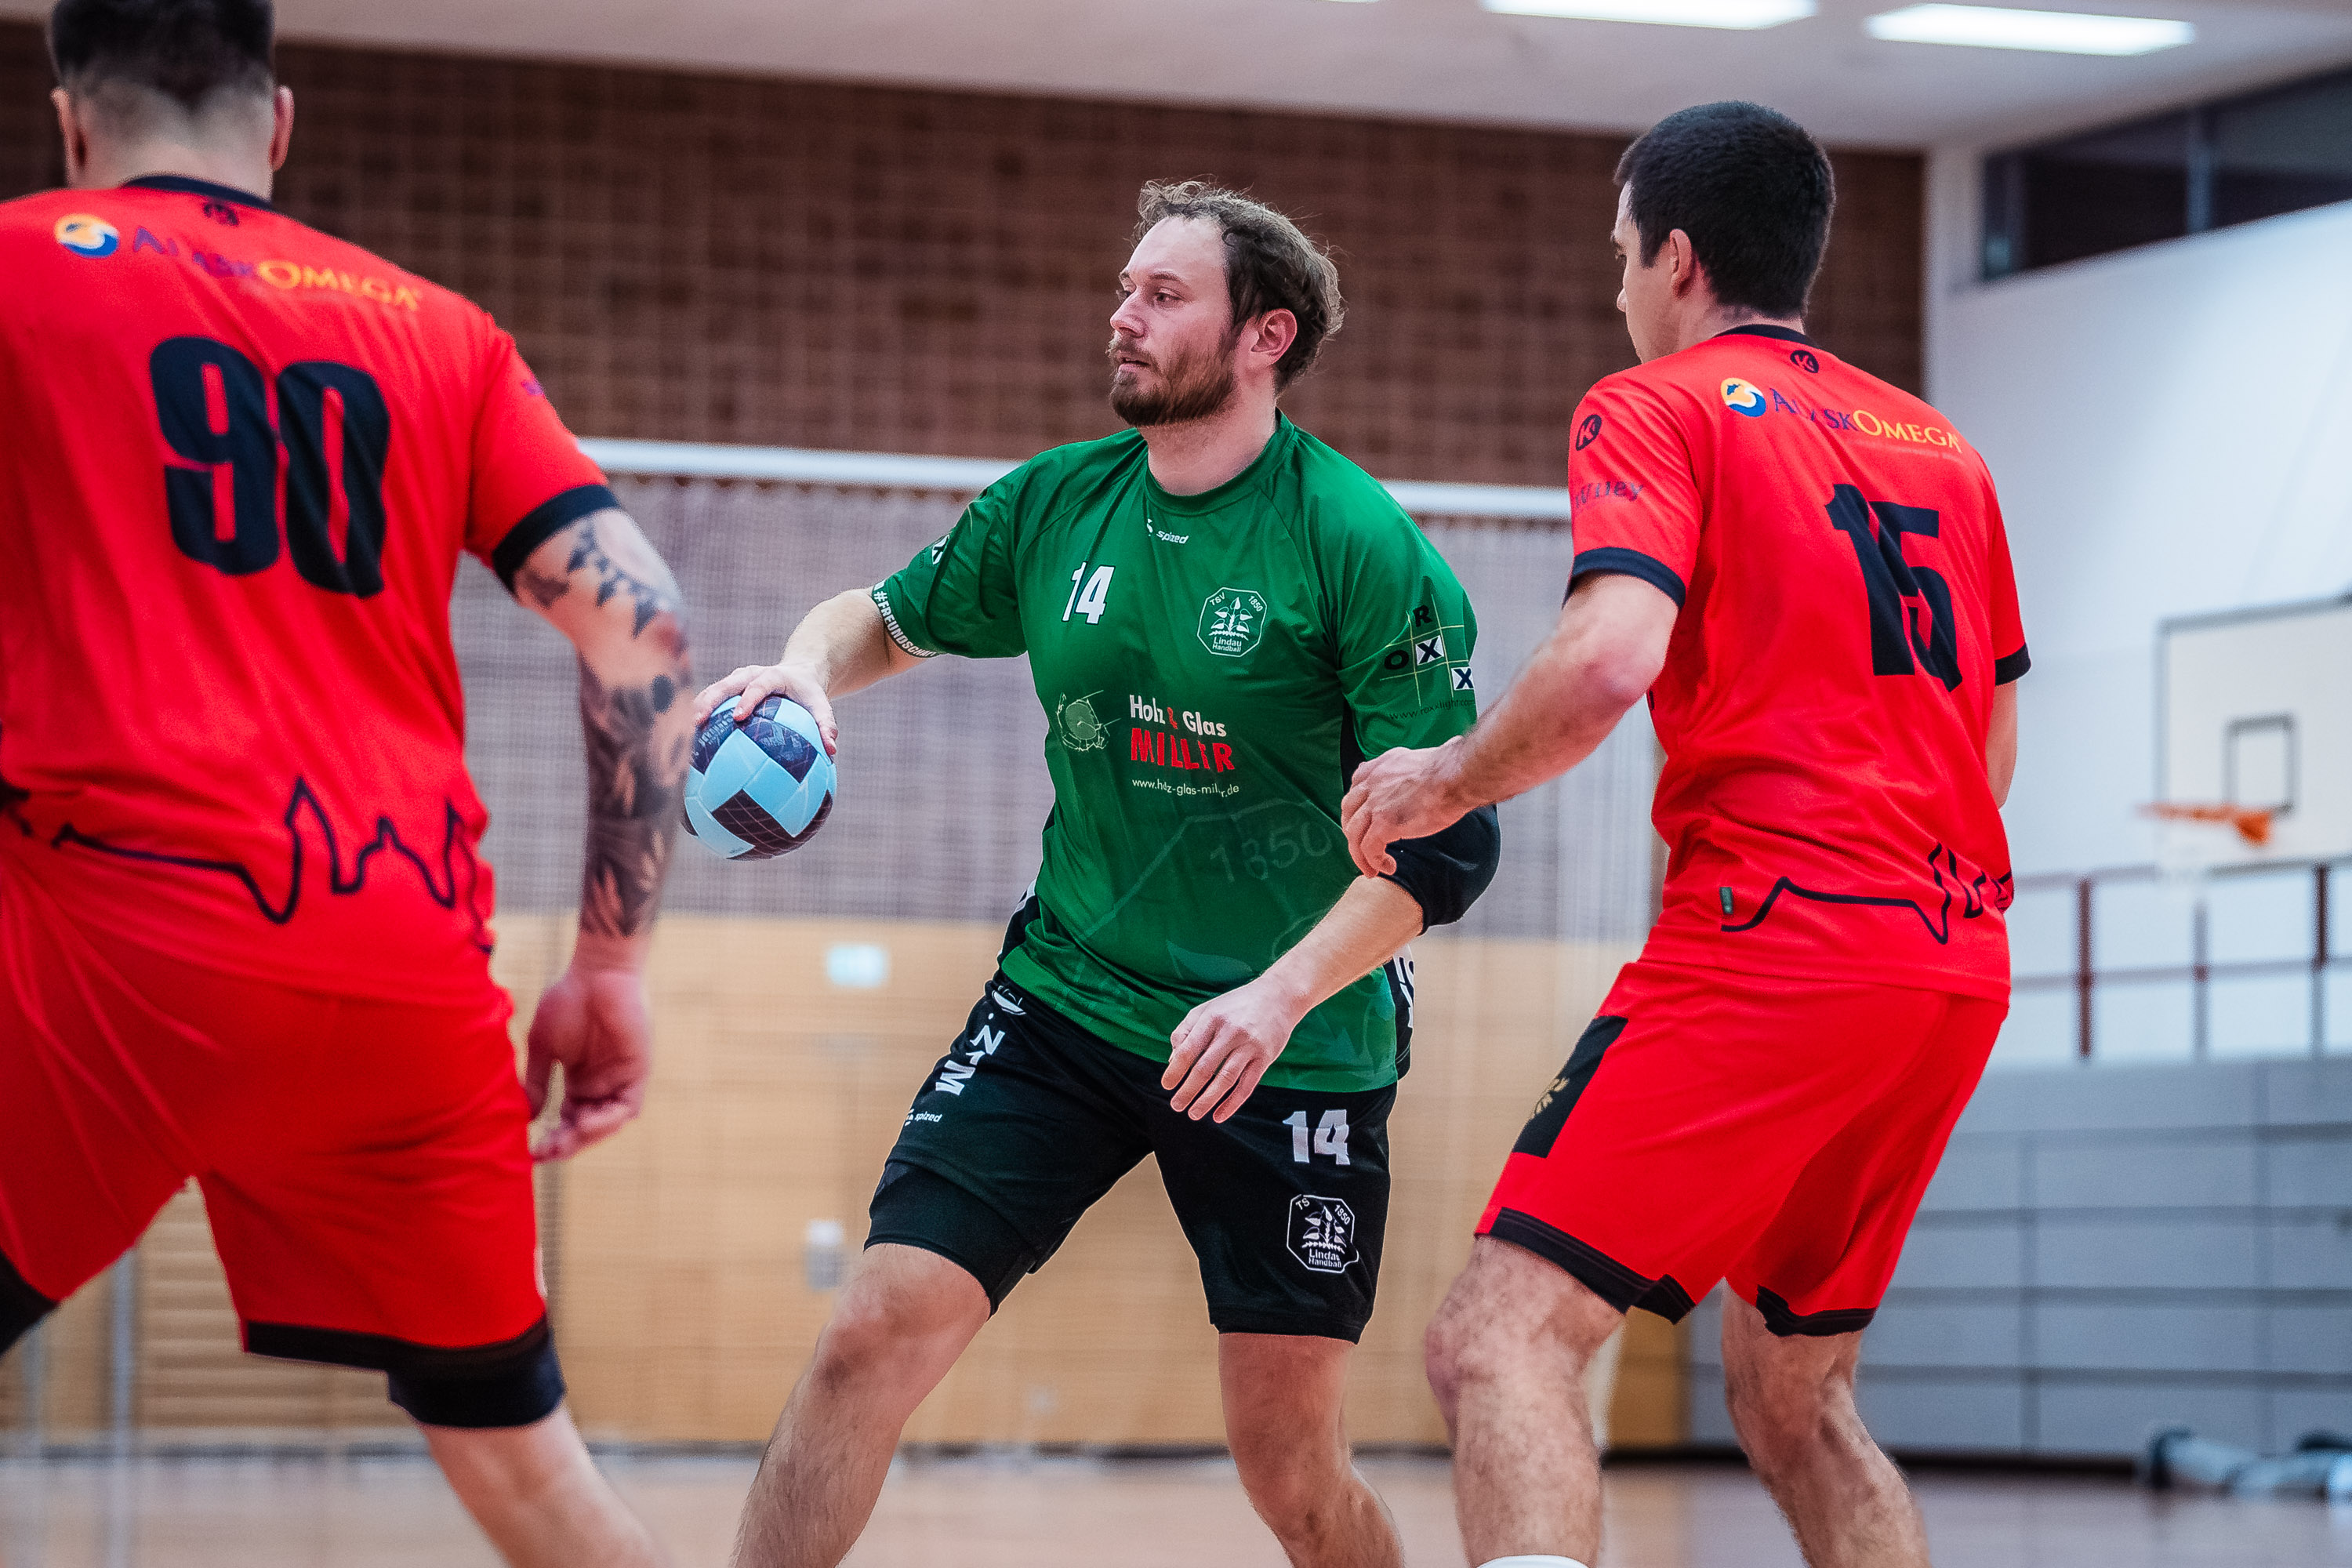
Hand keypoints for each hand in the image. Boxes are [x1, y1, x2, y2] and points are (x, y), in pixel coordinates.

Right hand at [524, 956, 653, 1161]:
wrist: (595, 972)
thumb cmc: (568, 1000)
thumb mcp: (544, 1047)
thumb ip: (538, 1082)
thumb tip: (528, 1117)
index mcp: (580, 1081)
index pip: (568, 1120)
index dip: (552, 1138)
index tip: (530, 1151)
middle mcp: (601, 1084)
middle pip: (587, 1127)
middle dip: (567, 1143)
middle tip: (545, 1153)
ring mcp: (620, 1079)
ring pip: (607, 1123)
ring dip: (586, 1136)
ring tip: (563, 1142)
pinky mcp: (637, 1071)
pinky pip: (627, 1107)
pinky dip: (607, 1119)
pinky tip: (585, 1123)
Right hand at [691, 661, 837, 754]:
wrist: (798, 673)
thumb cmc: (809, 694)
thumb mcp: (821, 706)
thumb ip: (826, 726)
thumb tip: (831, 750)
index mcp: (772, 676)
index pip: (758, 685)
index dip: (747, 699)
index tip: (738, 717)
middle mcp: (750, 674)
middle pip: (727, 684)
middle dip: (711, 700)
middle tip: (698, 721)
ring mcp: (736, 680)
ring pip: (713, 690)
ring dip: (699, 706)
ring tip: (687, 730)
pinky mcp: (729, 688)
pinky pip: (711, 699)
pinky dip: (701, 713)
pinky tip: (692, 737)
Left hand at [1163, 976, 1309, 1122]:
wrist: (1278, 996)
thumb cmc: (1236, 1005)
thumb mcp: (1207, 1009)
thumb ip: (1186, 1031)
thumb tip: (1173, 1062)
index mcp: (1213, 1018)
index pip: (1188, 1049)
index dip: (1175, 1070)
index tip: (1166, 1085)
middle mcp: (1231, 1031)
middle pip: (1205, 1068)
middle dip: (1188, 1091)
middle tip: (1176, 1105)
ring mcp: (1250, 1045)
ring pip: (1226, 1079)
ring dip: (1207, 1100)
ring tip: (1194, 1114)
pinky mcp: (1265, 1058)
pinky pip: (1247, 1086)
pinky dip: (1232, 1104)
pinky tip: (1219, 1116)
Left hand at [1342, 737, 1468, 876]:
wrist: (1457, 776)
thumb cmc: (1451, 770)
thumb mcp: (1422, 761)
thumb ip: (1413, 769)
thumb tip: (1429, 769)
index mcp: (1381, 767)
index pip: (1356, 787)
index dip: (1357, 808)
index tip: (1365, 821)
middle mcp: (1372, 782)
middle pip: (1349, 812)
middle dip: (1353, 833)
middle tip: (1364, 849)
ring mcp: (1375, 803)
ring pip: (1354, 834)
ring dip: (1360, 855)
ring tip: (1371, 869)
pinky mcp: (1383, 823)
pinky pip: (1368, 848)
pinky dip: (1374, 861)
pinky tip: (1387, 867)